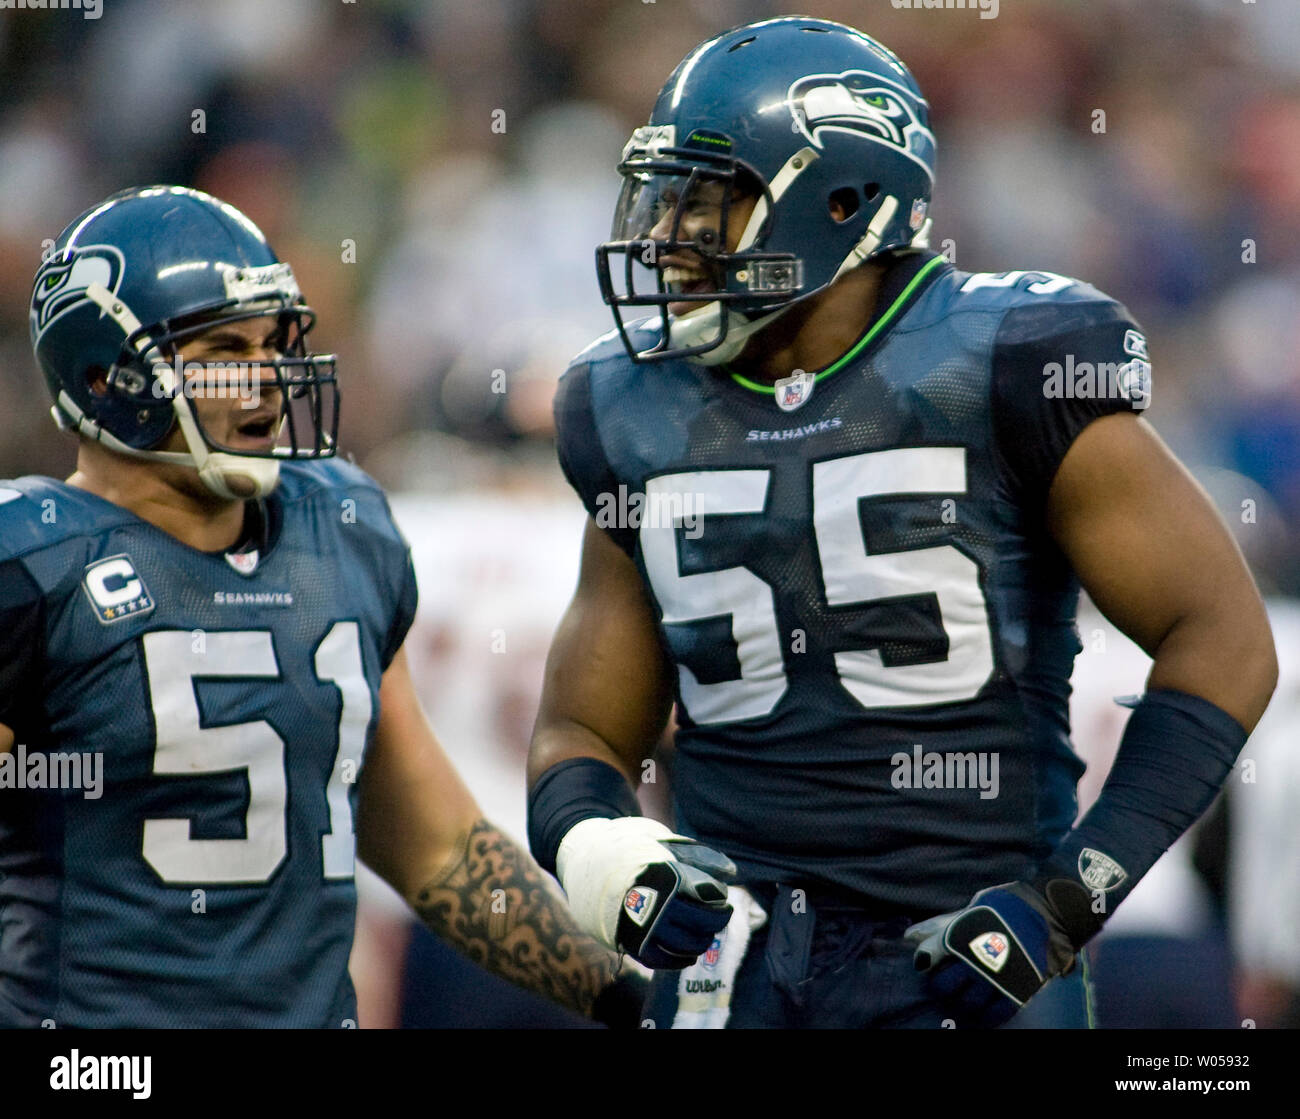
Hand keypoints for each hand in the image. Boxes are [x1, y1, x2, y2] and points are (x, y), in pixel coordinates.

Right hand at [557, 817, 735, 969]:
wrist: (588, 862)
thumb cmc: (631, 849)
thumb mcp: (664, 843)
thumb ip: (699, 856)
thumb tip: (731, 871)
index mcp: (668, 877)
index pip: (709, 897)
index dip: (720, 899)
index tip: (721, 897)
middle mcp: (658, 905)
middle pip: (703, 923)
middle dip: (716, 921)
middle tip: (719, 916)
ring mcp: (644, 927)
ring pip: (687, 945)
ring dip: (701, 941)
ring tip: (704, 933)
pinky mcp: (633, 943)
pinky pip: (663, 961)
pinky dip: (680, 959)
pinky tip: (687, 953)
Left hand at [904, 881, 1077, 1027]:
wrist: (1039, 913)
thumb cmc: (997, 912)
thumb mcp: (965, 914)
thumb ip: (937, 927)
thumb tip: (908, 937)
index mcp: (959, 936)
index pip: (927, 957)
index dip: (925, 961)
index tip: (929, 963)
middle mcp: (974, 958)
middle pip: (944, 986)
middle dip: (941, 986)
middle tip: (946, 983)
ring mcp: (995, 976)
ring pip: (968, 1002)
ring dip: (963, 1001)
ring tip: (966, 994)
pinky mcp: (1016, 989)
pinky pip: (996, 1013)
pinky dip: (987, 1015)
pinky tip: (984, 1008)